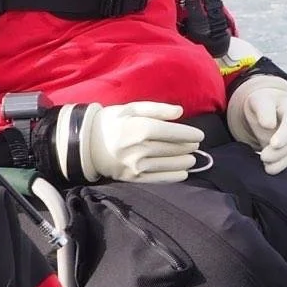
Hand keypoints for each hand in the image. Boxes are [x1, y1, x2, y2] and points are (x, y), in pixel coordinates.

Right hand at [55, 100, 198, 183]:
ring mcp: (137, 166)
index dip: (189, 134)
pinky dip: (174, 176)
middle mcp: (140, 149)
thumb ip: (156, 109)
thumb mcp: (131, 108)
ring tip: (191, 159)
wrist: (87, 144)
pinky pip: (159, 179)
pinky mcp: (133, 178)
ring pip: (169, 164)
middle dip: (188, 147)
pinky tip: (183, 173)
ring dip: (184, 162)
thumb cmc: (112, 122)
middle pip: (173, 149)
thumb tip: (180, 112)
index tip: (199, 135)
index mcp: (140, 128)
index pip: (172, 132)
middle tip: (195, 145)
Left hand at [226, 72, 286, 173]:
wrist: (266, 109)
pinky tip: (268, 168)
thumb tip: (268, 125)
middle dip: (281, 151)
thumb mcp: (259, 101)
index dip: (285, 134)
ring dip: (280, 161)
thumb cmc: (263, 103)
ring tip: (265, 165)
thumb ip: (263, 110)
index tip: (274, 144)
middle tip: (263, 157)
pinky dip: (279, 166)